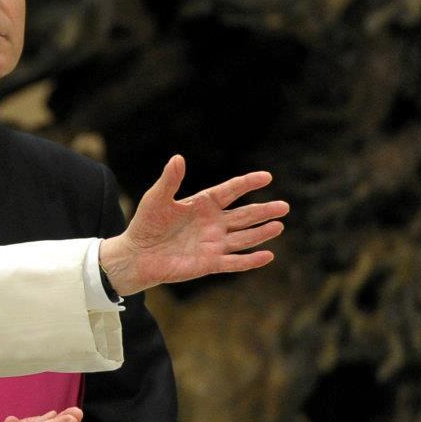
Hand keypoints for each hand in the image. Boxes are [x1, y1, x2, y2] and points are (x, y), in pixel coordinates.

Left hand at [99, 155, 287, 295]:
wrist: (136, 255)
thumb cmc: (145, 224)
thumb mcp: (157, 199)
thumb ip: (170, 180)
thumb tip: (178, 158)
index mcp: (202, 204)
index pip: (230, 191)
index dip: (248, 183)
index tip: (266, 176)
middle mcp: (212, 224)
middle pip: (244, 215)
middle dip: (263, 211)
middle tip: (284, 206)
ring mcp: (213, 244)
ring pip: (243, 238)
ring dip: (261, 233)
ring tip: (279, 225)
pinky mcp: (209, 263)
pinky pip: (234, 262)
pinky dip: (250, 260)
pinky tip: (268, 255)